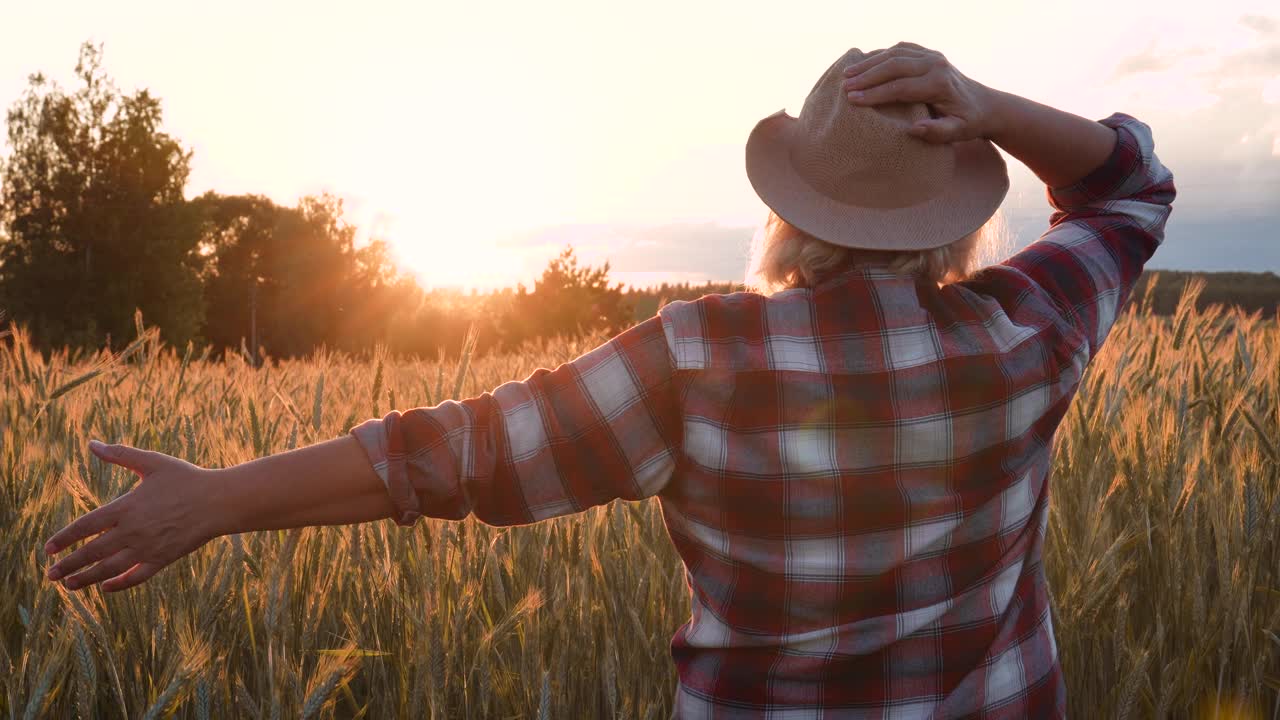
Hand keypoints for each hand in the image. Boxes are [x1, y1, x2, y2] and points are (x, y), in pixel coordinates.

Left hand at [44, 440, 220, 591]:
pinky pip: (136, 576)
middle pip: (92, 552)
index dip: (64, 539)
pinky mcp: (163, 559)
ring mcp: (147, 548)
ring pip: (109, 568)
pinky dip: (118, 584)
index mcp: (126, 507)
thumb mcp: (152, 462)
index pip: (85, 526)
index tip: (48, 549)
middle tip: (50, 575)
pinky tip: (105, 587)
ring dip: (86, 578)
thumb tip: (91, 443)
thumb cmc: (187, 478)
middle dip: (68, 565)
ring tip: (68, 585)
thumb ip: (120, 454)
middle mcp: (132, 531)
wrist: (219, 501)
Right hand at [842, 42, 1004, 143]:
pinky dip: (880, 55)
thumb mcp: (958, 133)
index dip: (875, 94)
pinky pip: (900, 49)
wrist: (985, 104)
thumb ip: (938, 133)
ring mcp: (932, 55)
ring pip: (894, 53)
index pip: (900, 87)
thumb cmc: (968, 123)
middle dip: (866, 76)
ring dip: (869, 63)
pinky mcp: (928, 53)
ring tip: (847, 74)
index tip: (853, 101)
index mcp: (939, 83)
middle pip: (894, 65)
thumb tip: (914, 129)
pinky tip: (864, 64)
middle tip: (844, 87)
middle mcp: (936, 64)